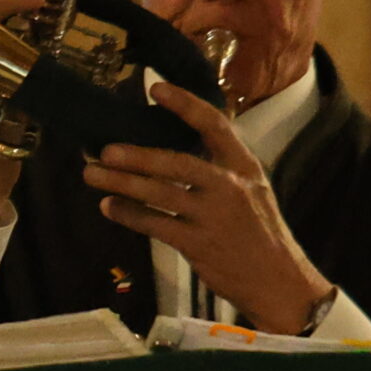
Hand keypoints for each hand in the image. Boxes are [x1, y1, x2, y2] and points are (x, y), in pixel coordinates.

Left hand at [82, 81, 332, 332]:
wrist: (279, 282)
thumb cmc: (259, 235)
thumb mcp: (252, 192)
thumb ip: (220, 170)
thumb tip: (172, 153)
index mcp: (245, 167)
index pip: (215, 125)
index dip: (184, 105)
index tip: (155, 88)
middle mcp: (231, 187)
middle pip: (176, 162)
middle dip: (137, 155)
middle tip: (104, 149)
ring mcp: (214, 216)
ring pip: (158, 194)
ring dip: (121, 183)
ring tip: (92, 174)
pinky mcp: (199, 244)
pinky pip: (155, 224)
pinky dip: (128, 215)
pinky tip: (109, 207)